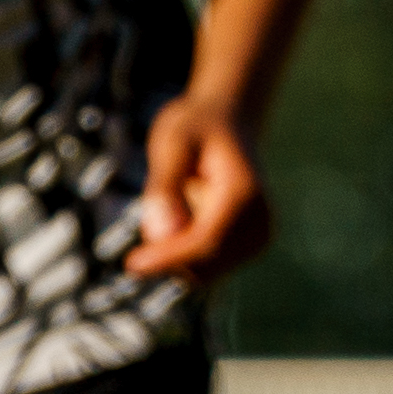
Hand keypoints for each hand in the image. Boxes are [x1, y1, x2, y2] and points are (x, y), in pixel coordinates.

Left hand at [125, 93, 273, 280]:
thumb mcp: (171, 141)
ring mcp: (258, 237)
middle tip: (133, 258)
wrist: (229, 122)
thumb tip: (161, 233)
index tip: (132, 265)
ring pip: (207, 272)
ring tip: (166, 213)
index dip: (168, 258)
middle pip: (207, 264)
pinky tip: (177, 222)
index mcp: (245, 195)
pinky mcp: (249, 246)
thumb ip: (165, 186)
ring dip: (176, 258)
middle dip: (169, 263)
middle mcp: (260, 222)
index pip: (205, 242)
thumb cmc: (196, 128)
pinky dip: (186, 256)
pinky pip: (210, 266)